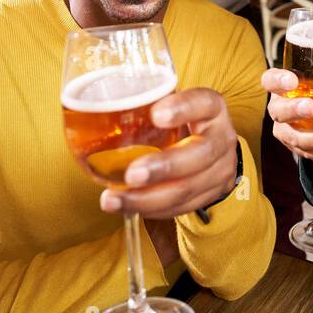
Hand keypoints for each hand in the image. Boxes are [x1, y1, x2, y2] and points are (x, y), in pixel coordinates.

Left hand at [99, 88, 238, 218]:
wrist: (215, 152)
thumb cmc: (183, 122)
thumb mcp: (174, 105)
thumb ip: (148, 104)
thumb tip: (91, 105)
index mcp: (212, 108)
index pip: (204, 102)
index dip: (182, 108)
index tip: (156, 113)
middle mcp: (221, 139)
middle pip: (200, 154)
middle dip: (164, 167)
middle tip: (131, 174)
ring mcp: (219, 171)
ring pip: (186, 189)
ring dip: (147, 198)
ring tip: (112, 200)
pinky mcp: (209, 196)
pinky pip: (179, 208)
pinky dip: (150, 210)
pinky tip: (127, 207)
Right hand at [262, 68, 312, 167]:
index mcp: (285, 86)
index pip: (270, 80)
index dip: (277, 80)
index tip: (292, 80)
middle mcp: (279, 107)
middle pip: (278, 110)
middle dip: (293, 110)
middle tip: (311, 108)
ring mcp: (284, 129)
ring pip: (291, 135)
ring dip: (312, 137)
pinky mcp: (294, 146)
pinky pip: (304, 152)